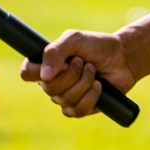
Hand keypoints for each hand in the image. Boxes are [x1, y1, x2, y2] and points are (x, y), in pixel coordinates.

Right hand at [20, 30, 134, 117]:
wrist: (122, 58)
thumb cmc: (96, 46)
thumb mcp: (75, 40)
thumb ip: (55, 51)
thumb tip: (44, 75)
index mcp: (47, 64)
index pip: (27, 73)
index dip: (36, 71)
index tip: (56, 63)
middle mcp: (53, 82)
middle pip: (48, 88)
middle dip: (71, 74)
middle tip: (83, 62)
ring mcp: (65, 96)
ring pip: (64, 99)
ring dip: (83, 83)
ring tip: (93, 71)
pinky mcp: (80, 108)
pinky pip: (77, 110)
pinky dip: (90, 97)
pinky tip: (99, 86)